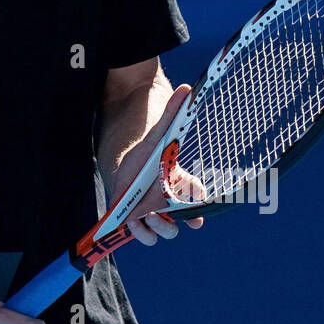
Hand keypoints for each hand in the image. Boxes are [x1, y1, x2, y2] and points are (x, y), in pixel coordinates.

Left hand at [112, 83, 205, 246]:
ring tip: (145, 218)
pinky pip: (142, 235)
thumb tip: (188, 88)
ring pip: (163, 232)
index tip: (197, 217)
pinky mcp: (137, 221)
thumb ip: (172, 114)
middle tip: (162, 213)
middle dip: (173, 222)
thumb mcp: (159, 135)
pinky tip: (130, 220)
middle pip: (179, 222)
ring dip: (157, 230)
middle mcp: (169, 205)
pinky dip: (138, 232)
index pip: (197, 202)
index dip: (199, 212)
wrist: (124, 164)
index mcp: (181, 187)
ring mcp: (154, 214)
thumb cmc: (147, 152)